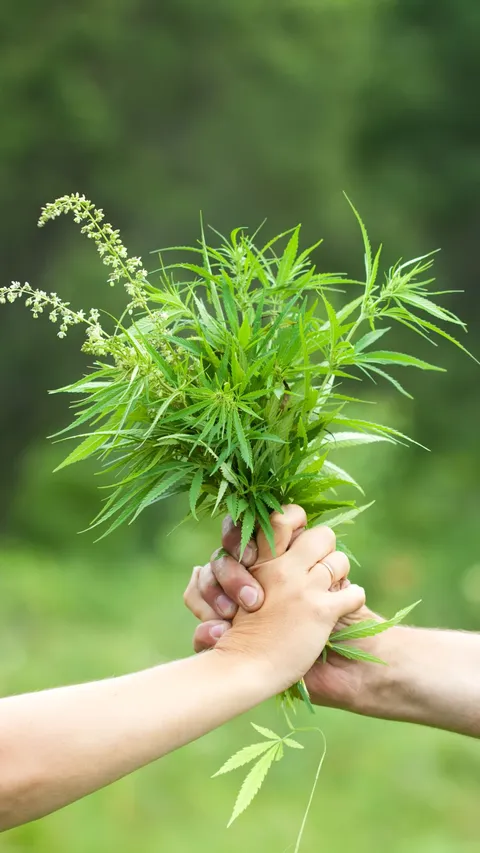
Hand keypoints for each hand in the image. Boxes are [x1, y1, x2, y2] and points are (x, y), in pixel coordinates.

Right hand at [184, 505, 383, 708]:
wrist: (244, 670)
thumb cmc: (232, 634)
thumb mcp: (229, 593)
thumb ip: (241, 570)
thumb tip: (254, 555)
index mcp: (260, 560)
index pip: (283, 517)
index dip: (294, 520)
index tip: (295, 539)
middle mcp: (283, 567)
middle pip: (322, 535)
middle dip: (325, 548)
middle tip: (318, 565)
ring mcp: (303, 588)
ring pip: (340, 561)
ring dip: (339, 575)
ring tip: (330, 589)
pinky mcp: (321, 611)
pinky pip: (353, 592)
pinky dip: (352, 598)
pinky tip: (342, 608)